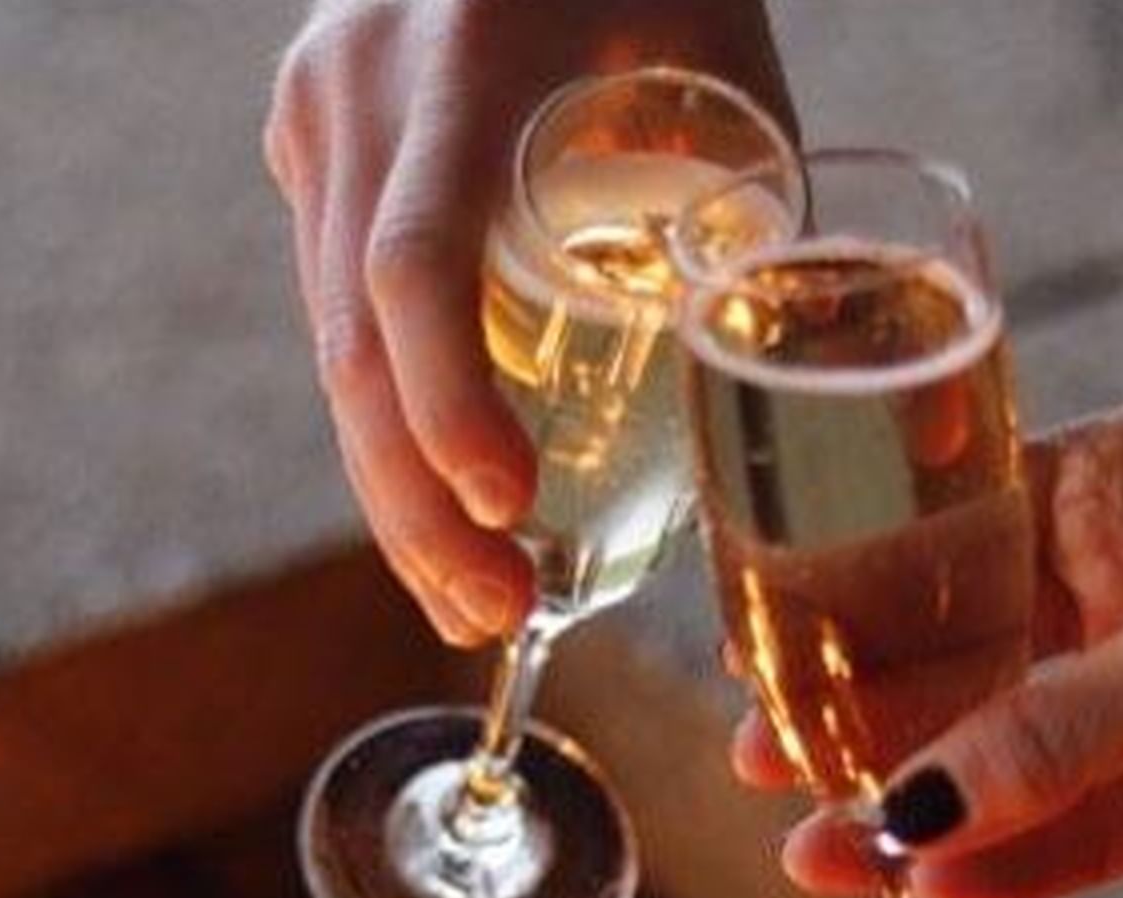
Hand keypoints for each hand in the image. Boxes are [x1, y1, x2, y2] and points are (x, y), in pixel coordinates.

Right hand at [264, 0, 792, 644]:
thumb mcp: (727, 59)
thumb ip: (747, 210)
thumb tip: (812, 395)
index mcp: (455, 62)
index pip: (415, 266)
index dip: (447, 406)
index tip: (511, 510)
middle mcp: (352, 93)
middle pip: (349, 341)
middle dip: (414, 505)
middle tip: (490, 612)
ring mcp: (314, 120)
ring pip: (329, 347)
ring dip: (393, 488)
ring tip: (466, 596)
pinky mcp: (310, 149)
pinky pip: (337, 312)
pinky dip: (390, 417)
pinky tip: (436, 503)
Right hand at [733, 403, 1122, 897]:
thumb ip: (1047, 736)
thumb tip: (904, 812)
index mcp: (1115, 485)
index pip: (942, 531)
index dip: (847, 595)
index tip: (765, 651)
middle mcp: (1112, 579)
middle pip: (951, 653)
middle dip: (862, 718)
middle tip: (766, 766)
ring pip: (996, 752)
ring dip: (916, 809)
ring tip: (821, 860)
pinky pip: (1060, 829)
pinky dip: (999, 864)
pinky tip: (926, 892)